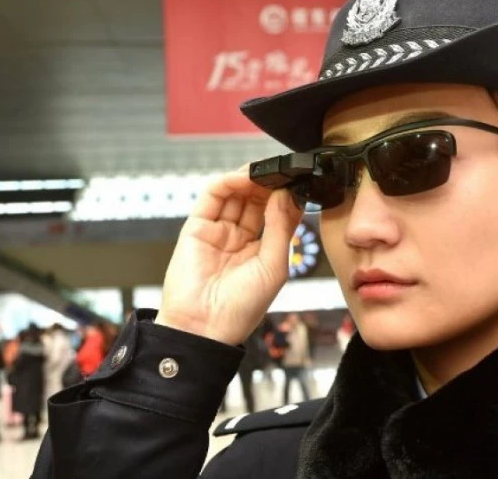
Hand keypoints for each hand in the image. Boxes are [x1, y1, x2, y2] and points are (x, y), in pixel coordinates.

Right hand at [156, 165, 302, 344]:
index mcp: (261, 251)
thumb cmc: (241, 308)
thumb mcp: (274, 266)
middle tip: (284, 170)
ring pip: (236, 194)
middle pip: (256, 200)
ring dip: (251, 178)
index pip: (276, 214)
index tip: (300, 181)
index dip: (286, 197)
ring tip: (266, 171)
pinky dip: (228, 182)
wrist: (204, 328)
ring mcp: (218, 231)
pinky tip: (244, 177)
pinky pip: (212, 196)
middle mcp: (239, 238)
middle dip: (270, 183)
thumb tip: (286, 195)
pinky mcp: (197, 227)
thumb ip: (280, 228)